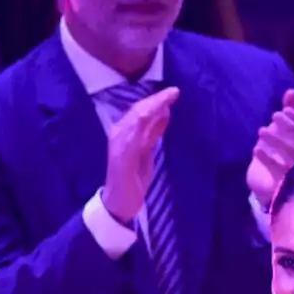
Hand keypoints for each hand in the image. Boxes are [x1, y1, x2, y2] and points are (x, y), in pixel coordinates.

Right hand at [101, 87, 180, 224]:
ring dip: (150, 109)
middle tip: (174, 91)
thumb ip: (153, 132)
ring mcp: (119, 146)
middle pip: (138, 112)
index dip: (157, 100)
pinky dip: (140, 128)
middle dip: (156, 100)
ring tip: (166, 100)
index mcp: (126, 132)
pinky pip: (130, 140)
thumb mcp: (147, 150)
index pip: (141, 111)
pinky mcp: (121, 160)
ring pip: (134, 121)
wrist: (120, 202)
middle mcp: (120, 134)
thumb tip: (165, 112)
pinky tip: (149, 118)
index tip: (173, 91)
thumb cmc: (133, 176)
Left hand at [247, 90, 293, 206]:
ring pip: (292, 156)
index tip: (286, 110)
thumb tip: (291, 90)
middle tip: (274, 116)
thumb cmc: (293, 155)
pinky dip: (268, 159)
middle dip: (289, 127)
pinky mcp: (288, 186)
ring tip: (261, 131)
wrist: (287, 190)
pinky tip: (256, 149)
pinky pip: (279, 171)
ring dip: (276, 141)